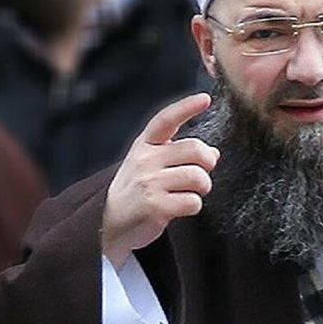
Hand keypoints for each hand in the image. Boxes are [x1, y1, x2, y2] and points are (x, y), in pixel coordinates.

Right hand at [101, 93, 219, 267]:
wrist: (108, 224)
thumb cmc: (136, 191)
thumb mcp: (149, 164)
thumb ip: (178, 154)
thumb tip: (214, 153)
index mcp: (144, 145)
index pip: (166, 120)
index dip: (186, 107)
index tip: (205, 99)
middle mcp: (145, 160)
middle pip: (195, 149)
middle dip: (207, 163)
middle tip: (201, 174)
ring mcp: (149, 183)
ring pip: (198, 177)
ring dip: (202, 188)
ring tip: (190, 193)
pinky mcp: (155, 206)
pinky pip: (193, 201)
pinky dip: (193, 206)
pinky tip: (180, 208)